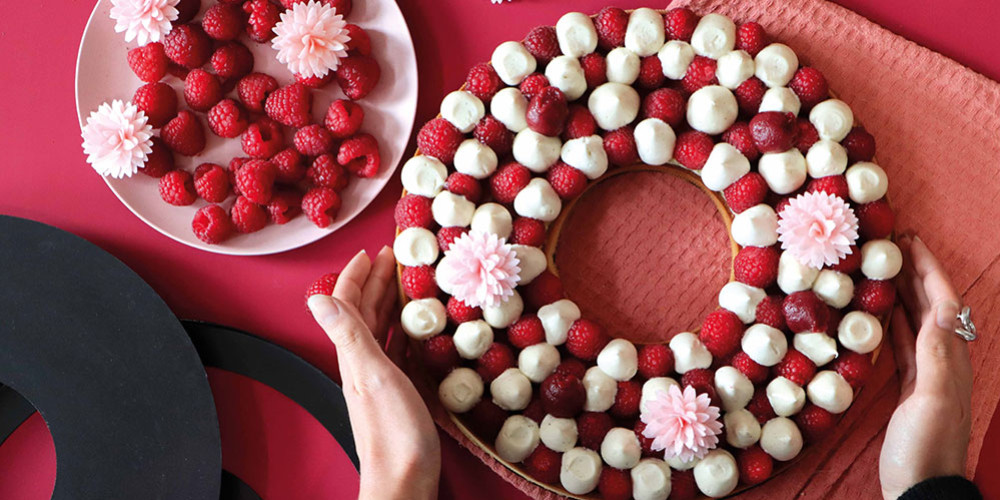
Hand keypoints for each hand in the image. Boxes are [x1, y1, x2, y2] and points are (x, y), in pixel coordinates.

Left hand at [307, 248, 439, 499]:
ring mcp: (379, 377)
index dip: (357, 275)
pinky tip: (417, 326)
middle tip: (394, 257)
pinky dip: (404, 328)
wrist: (404, 481)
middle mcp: (362, 362)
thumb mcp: (372, 376)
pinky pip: (397, 348)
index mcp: (354, 355)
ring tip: (407, 282)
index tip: (372, 251)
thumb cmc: (394, 433)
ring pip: (380, 328)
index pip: (348, 303)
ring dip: (389, 301)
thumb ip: (349, 336)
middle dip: (375, 281)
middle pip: (364, 312)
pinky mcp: (397, 390)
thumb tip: (317, 298)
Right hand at [879, 236, 972, 498]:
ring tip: (882, 269)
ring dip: (903, 293)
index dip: (928, 269)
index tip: (909, 241)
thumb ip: (934, 355)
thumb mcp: (932, 400)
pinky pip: (902, 344)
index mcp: (950, 359)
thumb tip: (935, 308)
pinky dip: (891, 322)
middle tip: (892, 245)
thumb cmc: (926, 446)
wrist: (920, 489)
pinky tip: (877, 315)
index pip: (943, 302)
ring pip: (916, 321)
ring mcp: (926, 374)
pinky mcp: (909, 388)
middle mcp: (942, 360)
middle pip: (931, 305)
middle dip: (915, 273)